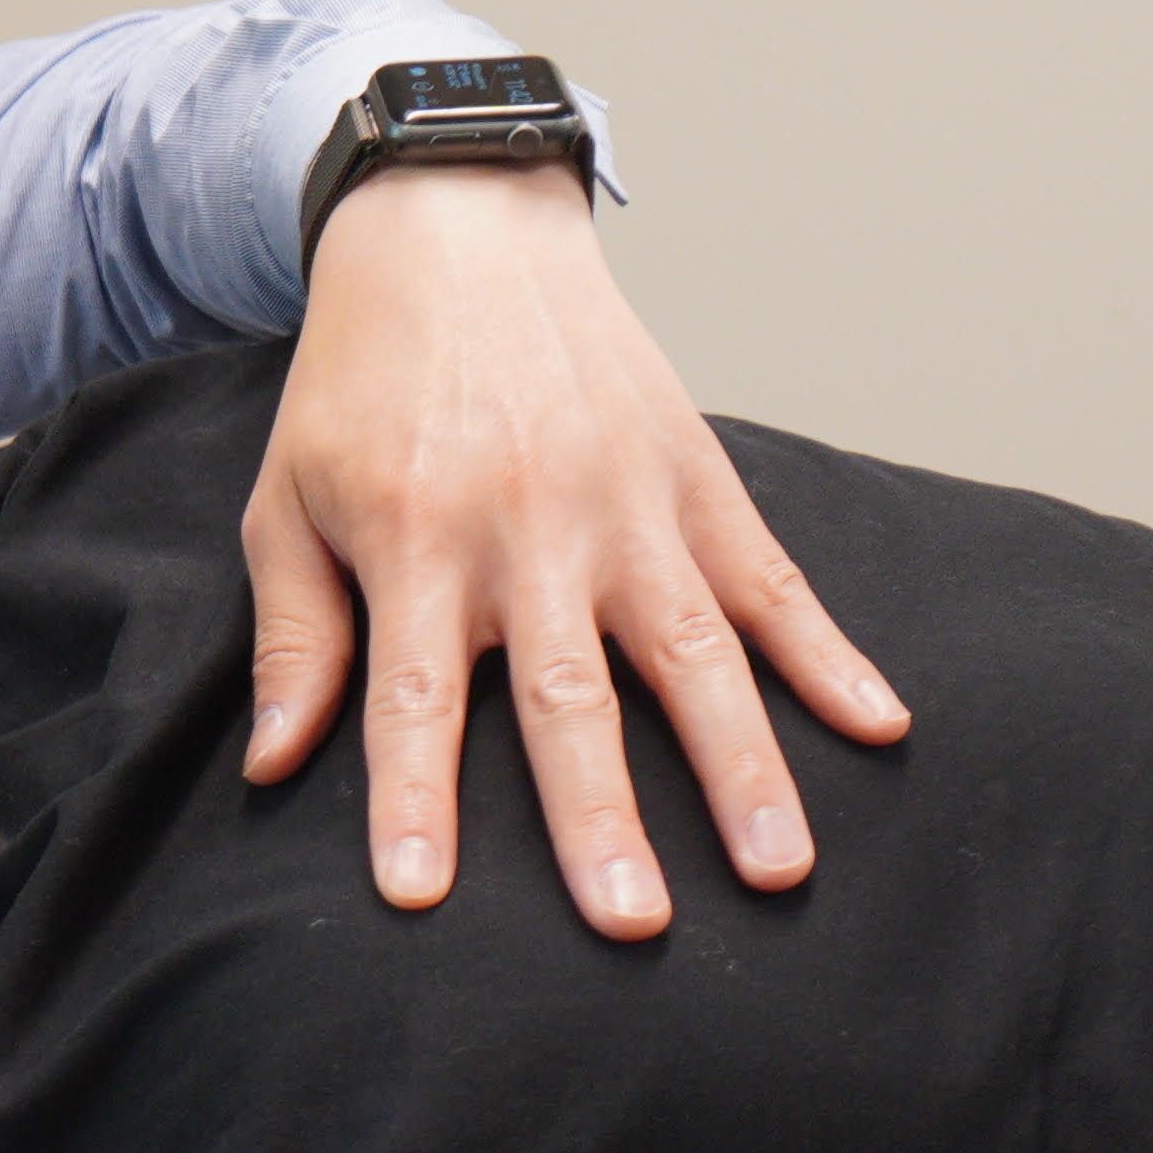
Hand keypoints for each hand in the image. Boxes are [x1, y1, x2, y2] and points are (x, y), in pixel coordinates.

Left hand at [245, 161, 908, 935]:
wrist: (453, 229)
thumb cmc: (359, 382)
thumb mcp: (287, 497)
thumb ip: (294, 633)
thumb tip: (273, 763)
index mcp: (416, 541)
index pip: (411, 698)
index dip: (413, 798)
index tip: (421, 897)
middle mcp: (530, 529)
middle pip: (568, 697)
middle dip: (601, 815)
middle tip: (633, 923)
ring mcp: (627, 504)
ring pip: (693, 652)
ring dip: (741, 764)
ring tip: (779, 866)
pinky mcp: (696, 475)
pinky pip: (773, 577)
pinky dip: (829, 653)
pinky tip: (879, 726)